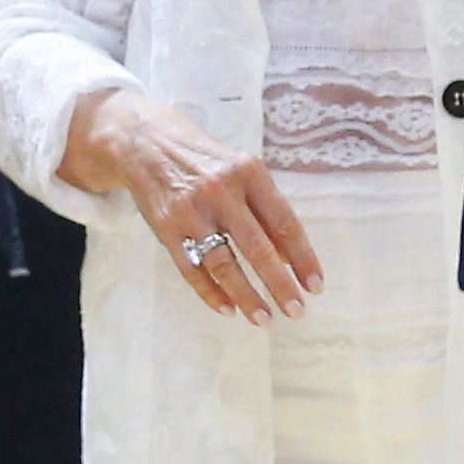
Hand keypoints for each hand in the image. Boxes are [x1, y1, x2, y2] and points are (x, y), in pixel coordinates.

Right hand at [90, 86, 325, 321]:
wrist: (148, 144)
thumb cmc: (208, 161)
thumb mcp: (243, 170)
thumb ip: (265, 209)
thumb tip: (290, 257)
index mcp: (250, 173)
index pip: (284, 223)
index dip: (303, 257)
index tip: (316, 286)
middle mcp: (222, 192)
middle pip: (258, 248)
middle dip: (280, 284)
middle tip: (297, 311)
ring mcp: (192, 212)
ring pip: (224, 264)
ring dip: (247, 296)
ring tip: (264, 318)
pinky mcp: (167, 229)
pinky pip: (192, 269)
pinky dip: (211, 292)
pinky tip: (228, 309)